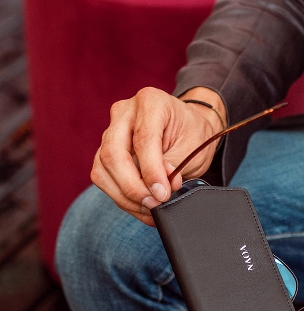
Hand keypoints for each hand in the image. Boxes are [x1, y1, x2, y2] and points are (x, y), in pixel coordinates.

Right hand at [91, 86, 225, 225]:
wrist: (188, 128)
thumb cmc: (192, 133)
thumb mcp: (194, 147)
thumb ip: (174, 165)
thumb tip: (157, 188)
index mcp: (150, 102)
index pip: (143, 140)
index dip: (151, 172)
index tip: (162, 194)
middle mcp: (124, 113)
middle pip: (113, 154)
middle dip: (132, 187)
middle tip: (155, 204)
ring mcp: (111, 132)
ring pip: (103, 169)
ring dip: (125, 196)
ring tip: (151, 208)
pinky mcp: (106, 151)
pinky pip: (105, 178)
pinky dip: (122, 198)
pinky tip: (142, 207)